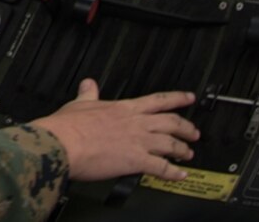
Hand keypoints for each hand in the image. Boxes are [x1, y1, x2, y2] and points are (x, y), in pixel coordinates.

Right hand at [30, 79, 198, 182]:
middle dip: (186, 127)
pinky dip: (173, 172)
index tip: (189, 98)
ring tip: (188, 154)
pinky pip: (162, 167)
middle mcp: (136, 123)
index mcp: (124, 108)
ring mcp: (138, 141)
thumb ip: (88, 94)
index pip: (158, 100)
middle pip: (171, 122)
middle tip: (194, 132)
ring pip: (170, 143)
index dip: (178, 98)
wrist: (63, 144)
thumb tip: (88, 83)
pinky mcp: (136, 160)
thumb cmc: (68, 127)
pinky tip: (180, 175)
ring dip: (183, 149)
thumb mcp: (80, 104)